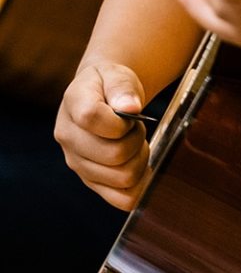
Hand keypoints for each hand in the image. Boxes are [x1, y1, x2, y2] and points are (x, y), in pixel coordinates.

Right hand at [54, 62, 150, 210]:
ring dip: (140, 158)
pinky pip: (123, 199)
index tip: (130, 114)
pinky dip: (139, 183)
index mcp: (73, 105)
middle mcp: (68, 138)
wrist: (101, 95)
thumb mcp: (116, 74)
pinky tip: (137, 162)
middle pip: (114, 154)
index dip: (121, 120)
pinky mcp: (91, 182)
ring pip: (123, 177)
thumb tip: (130, 108)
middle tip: (137, 127)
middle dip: (136, 138)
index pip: (92, 118)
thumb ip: (122, 87)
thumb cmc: (110, 84)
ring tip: (135, 141)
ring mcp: (78, 163)